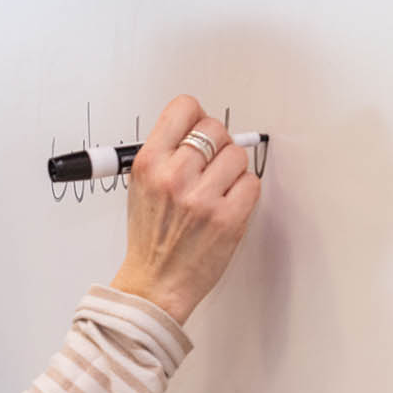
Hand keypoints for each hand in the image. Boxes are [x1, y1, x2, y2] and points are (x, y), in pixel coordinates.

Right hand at [109, 96, 263, 325]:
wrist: (155, 283)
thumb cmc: (149, 238)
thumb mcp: (140, 186)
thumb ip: (165, 154)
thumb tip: (197, 129)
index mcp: (149, 163)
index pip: (184, 109)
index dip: (196, 116)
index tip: (200, 127)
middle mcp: (174, 177)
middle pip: (215, 129)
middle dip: (218, 144)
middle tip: (212, 163)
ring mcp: (201, 199)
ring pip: (237, 155)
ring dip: (233, 170)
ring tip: (218, 188)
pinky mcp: (227, 219)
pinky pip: (252, 183)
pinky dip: (244, 192)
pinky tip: (229, 203)